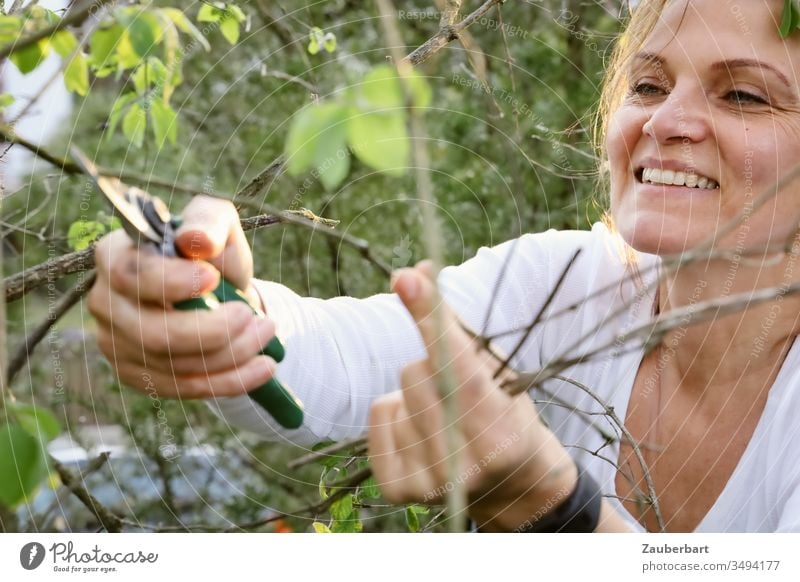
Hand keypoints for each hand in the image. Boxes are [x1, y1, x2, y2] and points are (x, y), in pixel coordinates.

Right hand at [88, 195, 276, 398]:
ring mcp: (117, 344)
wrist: (217, 292)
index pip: (131, 274)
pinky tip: (263, 367)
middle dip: (211, 331)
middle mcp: (106, 302)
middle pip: (152, 333)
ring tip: (266, 332)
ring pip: (173, 365)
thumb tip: (196, 240)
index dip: (172, 282)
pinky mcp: (138, 375)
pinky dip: (230, 380)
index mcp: (114, 255)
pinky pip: (184, 388)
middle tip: (252, 316)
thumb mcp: (216, 223)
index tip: (215, 279)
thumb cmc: (210, 252)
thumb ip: (208, 222)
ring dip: (230, 354)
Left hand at [368, 262, 577, 529]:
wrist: (507, 487)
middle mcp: (464, 467)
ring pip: (397, 392)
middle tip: (457, 390)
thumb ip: (454, 324)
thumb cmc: (505, 414)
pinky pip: (378, 412)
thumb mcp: (496, 370)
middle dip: (432, 365)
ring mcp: (428, 484)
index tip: (409, 280)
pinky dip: (393, 409)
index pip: (460, 369)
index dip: (434, 323)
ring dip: (416, 389)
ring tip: (443, 413)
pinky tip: (419, 427)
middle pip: (418, 374)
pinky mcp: (398, 489)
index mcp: (502, 435)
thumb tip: (416, 270)